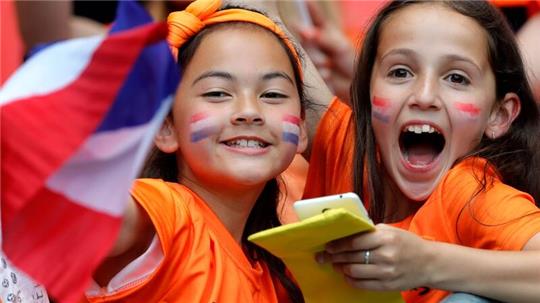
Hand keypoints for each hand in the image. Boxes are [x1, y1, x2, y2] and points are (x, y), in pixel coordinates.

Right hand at [295, 1, 354, 103]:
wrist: (355, 86)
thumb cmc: (351, 62)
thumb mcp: (340, 46)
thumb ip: (323, 38)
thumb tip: (306, 32)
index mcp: (325, 32)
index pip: (314, 17)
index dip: (307, 9)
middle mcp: (317, 44)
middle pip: (304, 37)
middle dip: (310, 39)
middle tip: (310, 36)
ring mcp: (314, 58)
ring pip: (307, 54)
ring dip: (319, 59)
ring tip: (330, 64)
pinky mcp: (312, 73)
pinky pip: (311, 70)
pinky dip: (322, 72)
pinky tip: (330, 75)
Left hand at [316, 224, 432, 290]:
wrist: (430, 263)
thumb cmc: (407, 243)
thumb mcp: (390, 231)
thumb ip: (369, 232)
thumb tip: (346, 232)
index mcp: (385, 238)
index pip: (354, 242)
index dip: (337, 245)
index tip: (328, 245)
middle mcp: (385, 256)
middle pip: (351, 257)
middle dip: (333, 257)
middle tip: (323, 256)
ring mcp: (386, 272)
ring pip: (353, 272)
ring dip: (340, 268)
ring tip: (336, 264)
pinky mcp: (387, 285)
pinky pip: (362, 284)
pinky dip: (350, 280)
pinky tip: (347, 275)